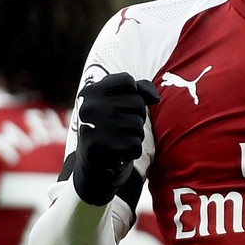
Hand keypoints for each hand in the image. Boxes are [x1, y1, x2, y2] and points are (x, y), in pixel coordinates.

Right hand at [72, 72, 159, 205]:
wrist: (94, 164)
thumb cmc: (111, 127)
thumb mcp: (118, 103)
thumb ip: (139, 90)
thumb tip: (155, 98)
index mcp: (91, 91)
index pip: (127, 81)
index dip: (134, 93)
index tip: (123, 105)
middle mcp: (89, 106)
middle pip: (136, 103)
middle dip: (136, 117)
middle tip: (122, 128)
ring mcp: (93, 127)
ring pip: (138, 125)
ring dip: (136, 135)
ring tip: (120, 139)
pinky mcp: (101, 148)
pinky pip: (135, 145)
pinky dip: (133, 150)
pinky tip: (120, 152)